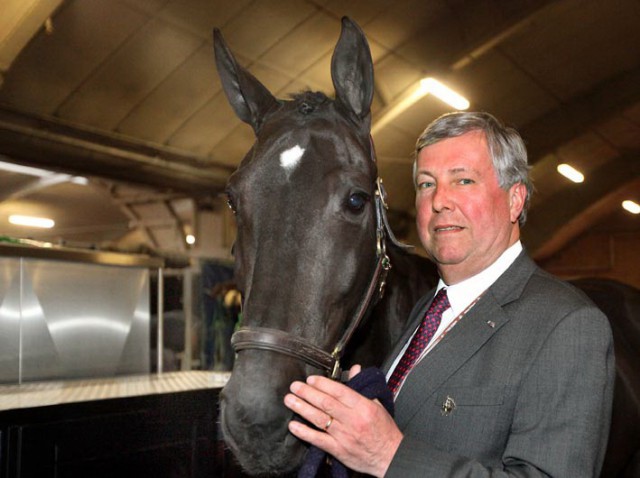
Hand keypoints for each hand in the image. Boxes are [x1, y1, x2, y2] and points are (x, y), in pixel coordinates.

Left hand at [284, 365, 402, 476]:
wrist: (391, 456)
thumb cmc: (384, 431)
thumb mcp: (377, 404)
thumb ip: (362, 387)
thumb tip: (354, 369)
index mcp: (363, 407)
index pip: (339, 391)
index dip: (322, 384)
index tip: (310, 379)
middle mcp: (352, 420)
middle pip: (326, 403)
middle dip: (307, 393)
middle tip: (295, 386)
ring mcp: (344, 436)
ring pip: (319, 419)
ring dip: (302, 408)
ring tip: (290, 400)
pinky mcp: (338, 450)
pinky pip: (318, 440)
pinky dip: (304, 432)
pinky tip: (293, 425)